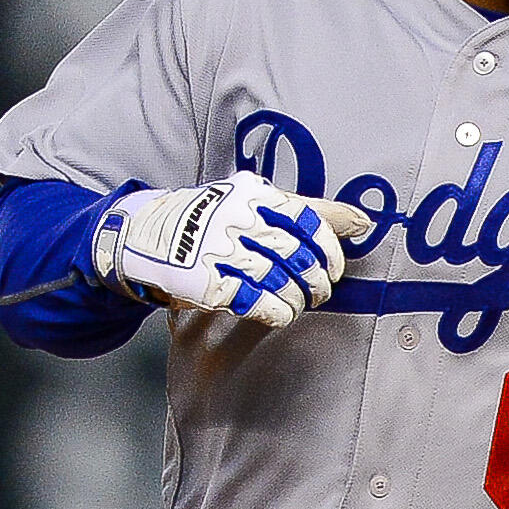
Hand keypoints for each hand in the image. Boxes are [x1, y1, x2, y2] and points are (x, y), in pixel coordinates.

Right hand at [99, 175, 377, 329]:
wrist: (147, 237)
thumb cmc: (212, 219)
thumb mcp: (254, 201)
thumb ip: (308, 210)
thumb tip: (362, 221)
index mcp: (254, 196)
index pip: (309, 222)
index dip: (330, 250)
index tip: (335, 266)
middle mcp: (239, 220)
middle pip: (300, 257)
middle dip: (319, 280)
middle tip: (321, 289)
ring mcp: (223, 252)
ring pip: (284, 283)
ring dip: (300, 299)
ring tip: (298, 301)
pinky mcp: (210, 284)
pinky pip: (262, 304)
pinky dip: (279, 312)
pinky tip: (279, 311)